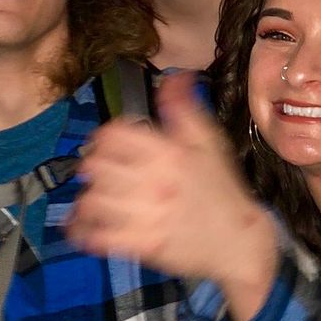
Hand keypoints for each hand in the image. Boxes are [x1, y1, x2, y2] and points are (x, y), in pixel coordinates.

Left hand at [67, 72, 277, 320]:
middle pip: (95, 167)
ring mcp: (146, 215)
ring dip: (86, 199)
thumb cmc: (221, 188)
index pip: (112, 136)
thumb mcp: (208, 140)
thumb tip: (174, 75)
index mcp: (167, 152)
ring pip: (91, 201)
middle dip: (91, 167)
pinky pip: (98, 237)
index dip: (102, 138)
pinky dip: (82, 231)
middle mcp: (154, 181)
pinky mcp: (142, 245)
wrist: (238, 240)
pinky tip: (82, 228)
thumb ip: (184, 107)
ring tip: (92, 199)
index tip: (105, 147)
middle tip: (97, 173)